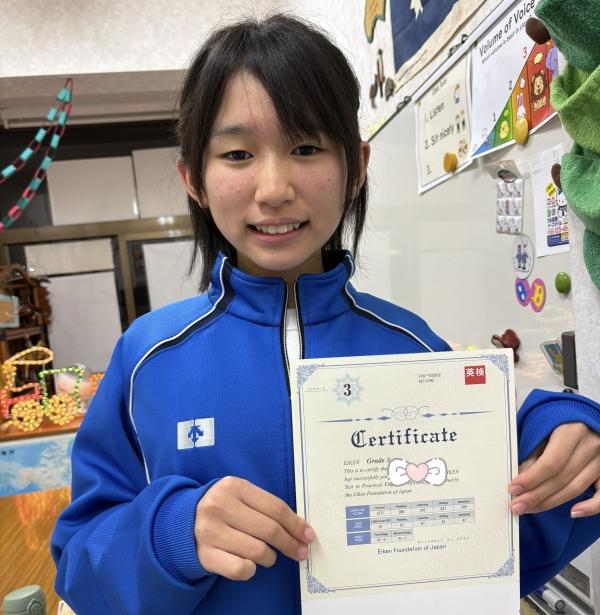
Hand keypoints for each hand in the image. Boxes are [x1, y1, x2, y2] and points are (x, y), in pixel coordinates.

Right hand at [195, 476, 315, 580]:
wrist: (184, 521)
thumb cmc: (224, 508)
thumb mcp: (241, 496)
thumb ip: (266, 507)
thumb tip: (302, 529)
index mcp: (234, 486)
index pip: (275, 508)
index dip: (296, 524)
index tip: (308, 535)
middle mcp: (219, 506)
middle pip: (269, 530)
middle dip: (290, 543)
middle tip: (300, 552)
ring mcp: (210, 531)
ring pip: (257, 551)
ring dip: (270, 557)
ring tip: (268, 555)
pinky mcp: (205, 555)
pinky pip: (240, 569)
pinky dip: (251, 569)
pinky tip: (250, 563)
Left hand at [509, 423, 599, 516]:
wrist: (585, 417)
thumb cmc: (559, 421)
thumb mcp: (543, 428)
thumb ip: (533, 452)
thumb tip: (520, 478)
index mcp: (572, 431)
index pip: (551, 462)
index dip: (531, 479)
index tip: (513, 489)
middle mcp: (591, 446)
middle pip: (562, 478)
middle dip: (536, 495)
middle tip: (517, 506)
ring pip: (576, 488)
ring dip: (551, 502)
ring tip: (530, 509)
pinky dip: (591, 507)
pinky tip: (573, 512)